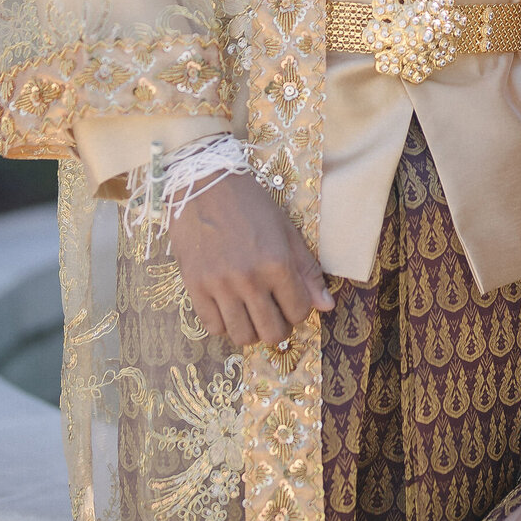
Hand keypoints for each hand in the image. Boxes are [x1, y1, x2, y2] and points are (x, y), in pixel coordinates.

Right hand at [166, 169, 333, 344]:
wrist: (203, 183)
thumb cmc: (250, 203)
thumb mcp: (285, 230)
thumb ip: (307, 270)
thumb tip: (327, 306)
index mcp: (277, 263)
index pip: (299, 311)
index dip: (299, 310)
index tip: (291, 301)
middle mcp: (249, 279)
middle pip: (272, 332)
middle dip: (278, 327)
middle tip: (272, 312)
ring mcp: (219, 285)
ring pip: (242, 337)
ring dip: (251, 329)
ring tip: (250, 312)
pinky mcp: (194, 286)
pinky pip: (212, 327)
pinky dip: (223, 324)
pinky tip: (227, 307)